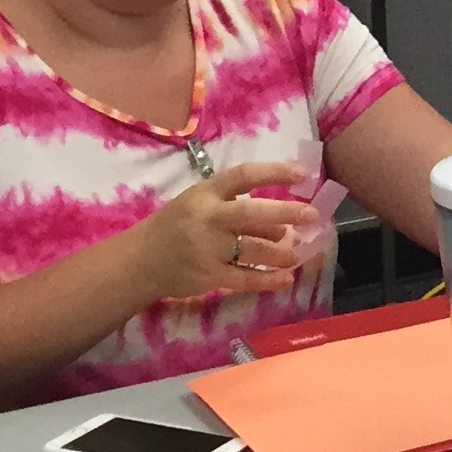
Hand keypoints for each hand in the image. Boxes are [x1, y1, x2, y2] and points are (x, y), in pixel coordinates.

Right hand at [134, 162, 317, 299]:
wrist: (139, 261)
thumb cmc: (177, 226)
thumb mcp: (200, 204)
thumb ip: (236, 207)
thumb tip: (284, 223)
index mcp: (206, 193)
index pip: (244, 175)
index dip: (275, 172)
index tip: (303, 174)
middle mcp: (207, 218)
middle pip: (252, 213)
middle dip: (286, 212)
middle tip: (311, 215)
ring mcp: (207, 249)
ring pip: (253, 249)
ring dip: (281, 252)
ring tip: (295, 253)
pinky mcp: (209, 276)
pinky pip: (246, 279)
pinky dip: (269, 279)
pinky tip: (286, 278)